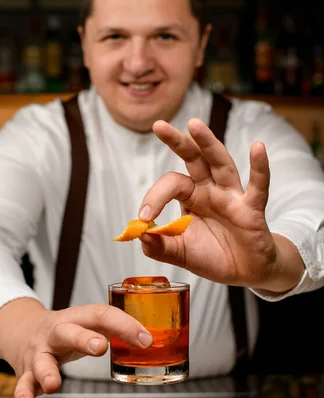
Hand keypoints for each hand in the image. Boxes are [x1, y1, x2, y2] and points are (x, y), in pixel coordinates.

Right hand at [0, 298, 152, 397]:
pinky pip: (23, 383)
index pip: (101, 315)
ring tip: (54, 385)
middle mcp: (56, 333)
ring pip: (41, 361)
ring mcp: (39, 352)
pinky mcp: (26, 371)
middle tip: (100, 347)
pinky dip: (23, 393)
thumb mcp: (89, 324)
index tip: (145, 340)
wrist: (22, 329)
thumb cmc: (66, 329)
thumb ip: (115, 332)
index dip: (124, 325)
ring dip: (47, 373)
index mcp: (77, 318)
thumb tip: (148, 343)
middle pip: (67, 332)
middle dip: (83, 339)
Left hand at [139, 118, 303, 291]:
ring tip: (194, 125)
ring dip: (208, 143)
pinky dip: (260, 168)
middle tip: (158, 126)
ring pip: (221, 164)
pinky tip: (258, 148)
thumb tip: (138, 234)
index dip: (155, 196)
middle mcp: (211, 190)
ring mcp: (232, 196)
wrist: (245, 273)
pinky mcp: (252, 209)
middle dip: (178, 141)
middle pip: (194, 159)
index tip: (142, 217)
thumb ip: (158, 246)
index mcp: (191, 197)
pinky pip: (258, 186)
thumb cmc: (213, 256)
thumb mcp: (180, 253)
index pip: (171, 184)